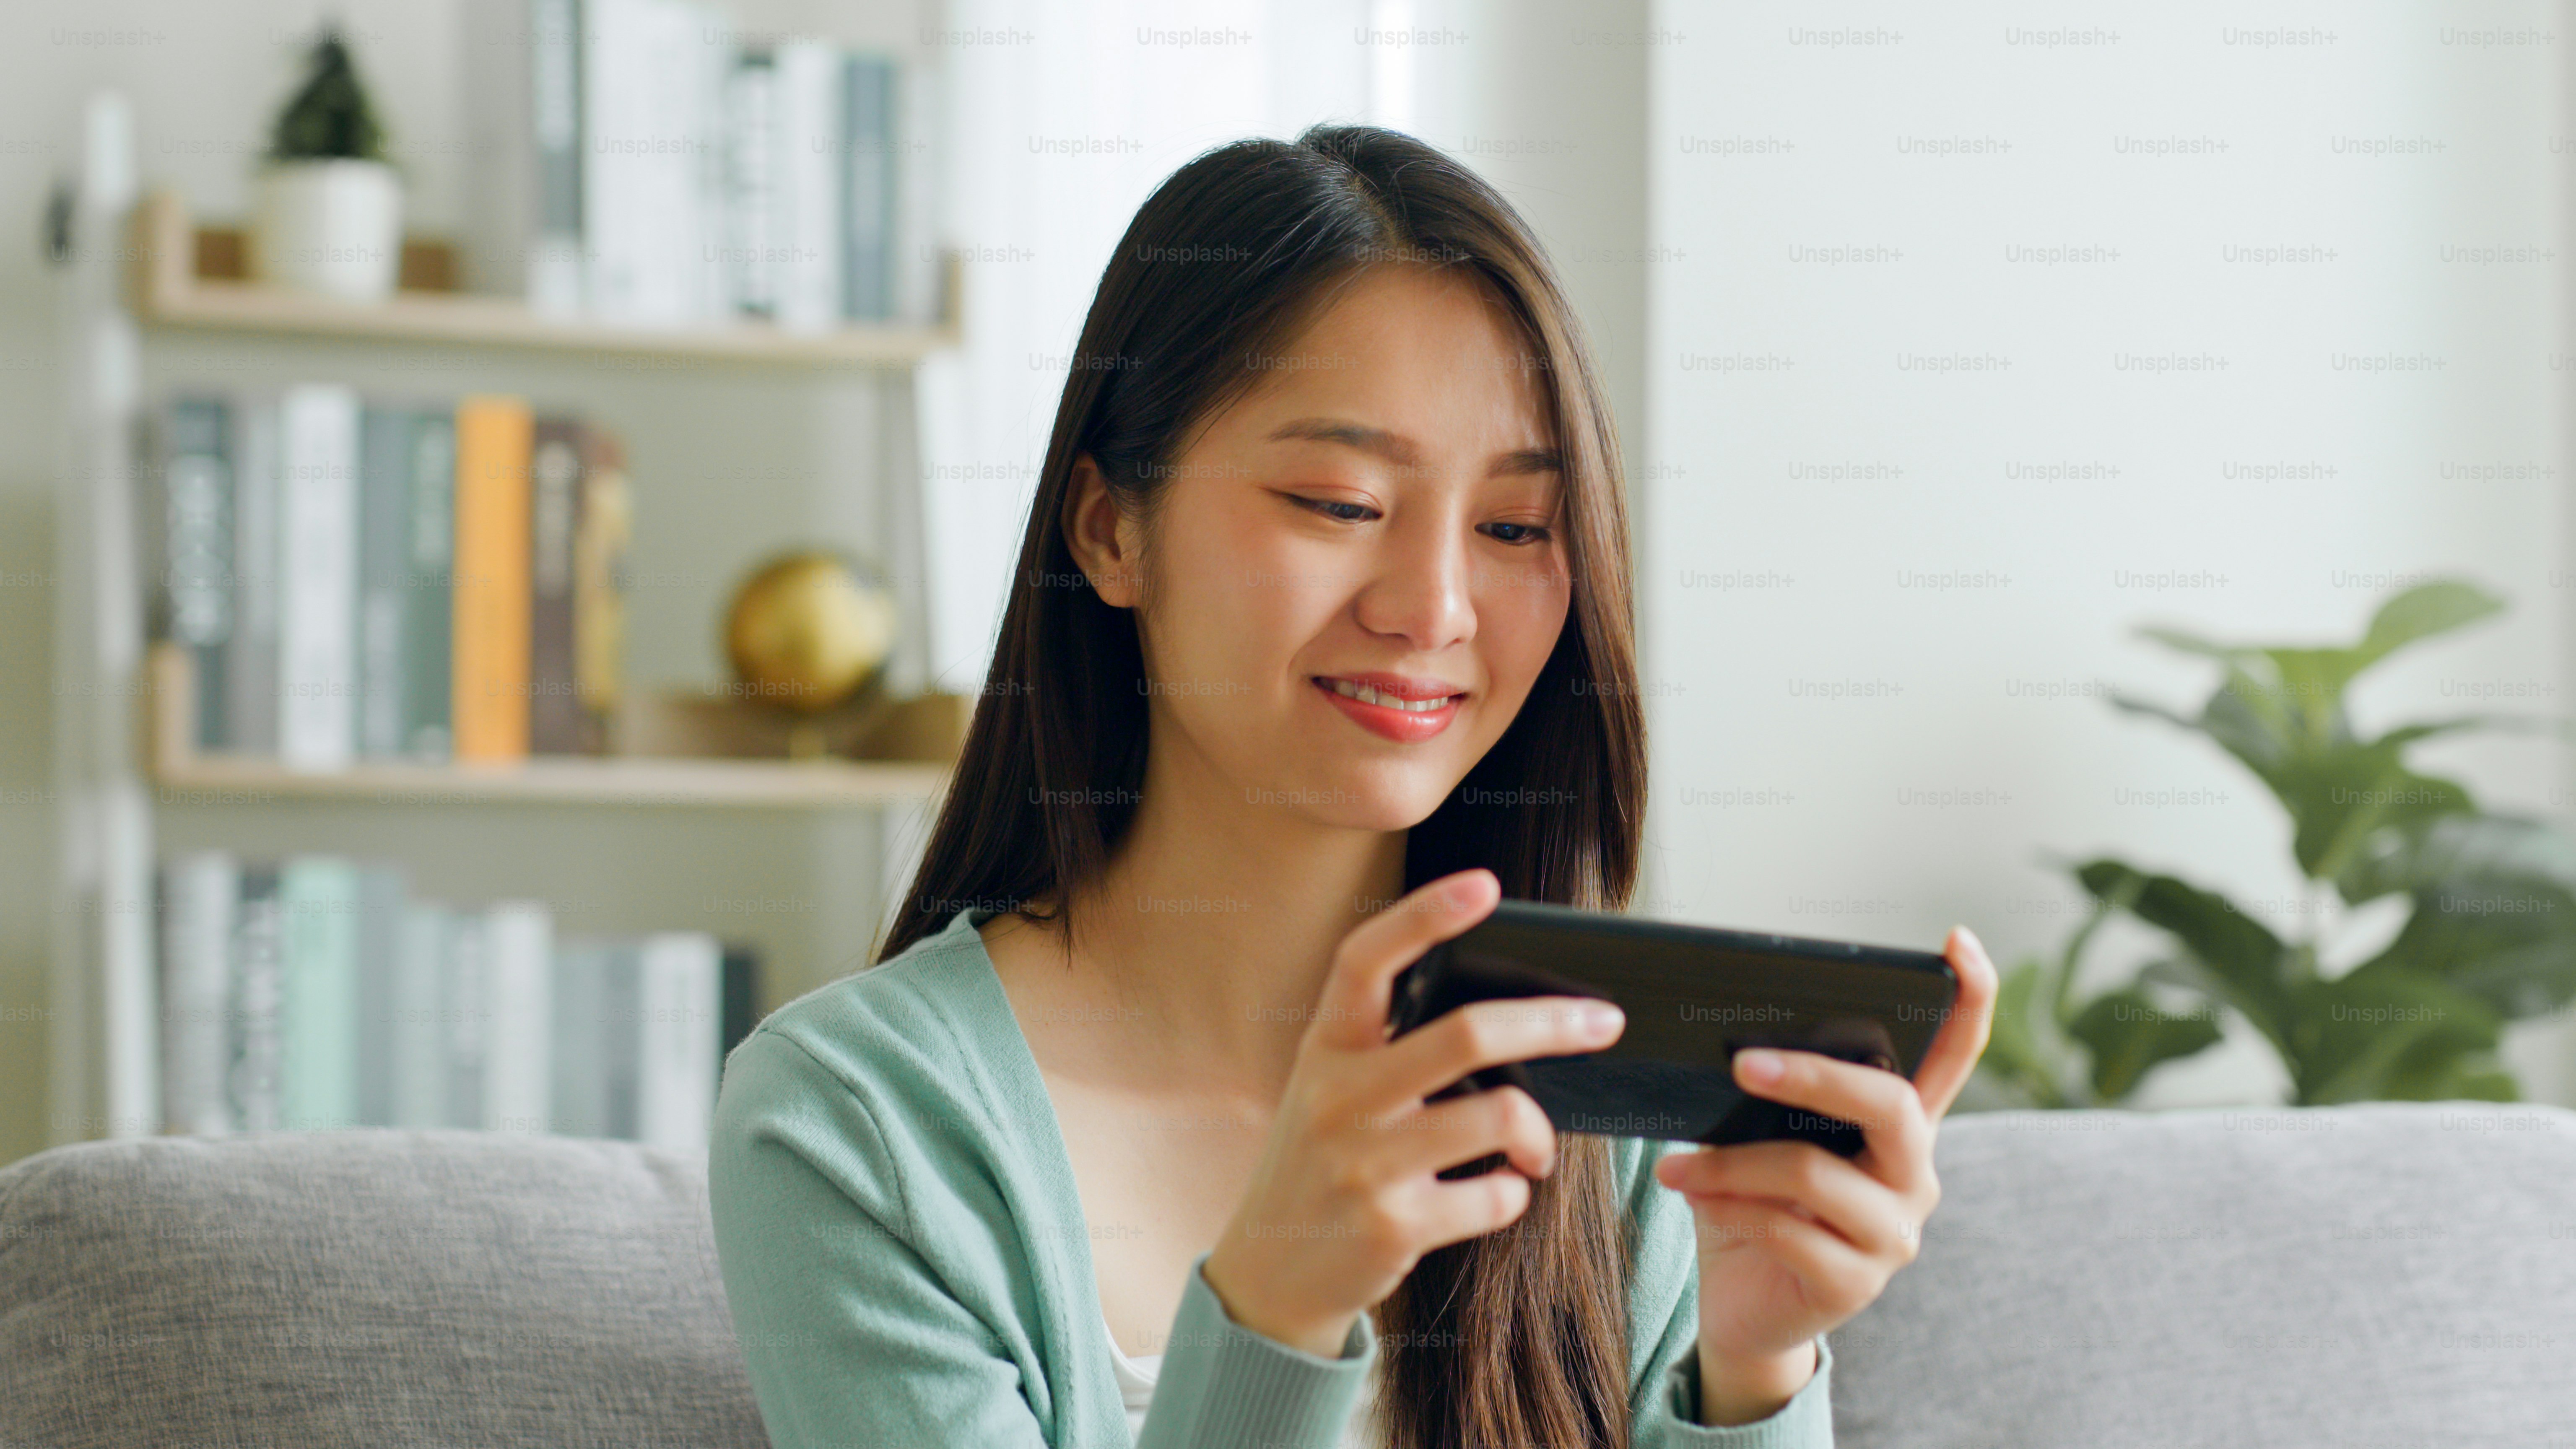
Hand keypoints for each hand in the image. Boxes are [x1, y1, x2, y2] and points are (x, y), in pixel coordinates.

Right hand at [1199, 868, 1625, 1355]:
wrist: (1268, 1276)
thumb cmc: (1321, 1164)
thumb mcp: (1330, 1090)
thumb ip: (1387, 1048)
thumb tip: (1504, 1014)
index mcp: (1325, 1048)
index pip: (1365, 960)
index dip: (1424, 916)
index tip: (1483, 887)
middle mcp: (1339, 1096)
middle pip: (1465, 1035)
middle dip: (1551, 1023)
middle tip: (1602, 1022)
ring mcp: (1364, 1163)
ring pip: (1497, 1116)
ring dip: (1539, 1133)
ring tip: (1538, 1151)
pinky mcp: (1392, 1226)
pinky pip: (1493, 1195)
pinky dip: (1512, 1194)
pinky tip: (1494, 1195)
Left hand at [1653, 924, 1998, 1423]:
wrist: (1743, 1305)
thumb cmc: (1756, 1205)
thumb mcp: (1764, 1138)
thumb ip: (1770, 1095)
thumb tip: (1729, 1043)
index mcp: (1900, 1130)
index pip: (1952, 1057)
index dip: (1967, 999)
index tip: (1958, 942)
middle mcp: (1914, 1177)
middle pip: (1893, 1105)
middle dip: (1814, 1076)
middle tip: (1741, 1061)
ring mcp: (1894, 1234)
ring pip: (1815, 1171)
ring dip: (1732, 1163)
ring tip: (1677, 1163)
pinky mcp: (1855, 1283)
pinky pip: (1787, 1228)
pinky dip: (1728, 1207)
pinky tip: (1694, 1196)